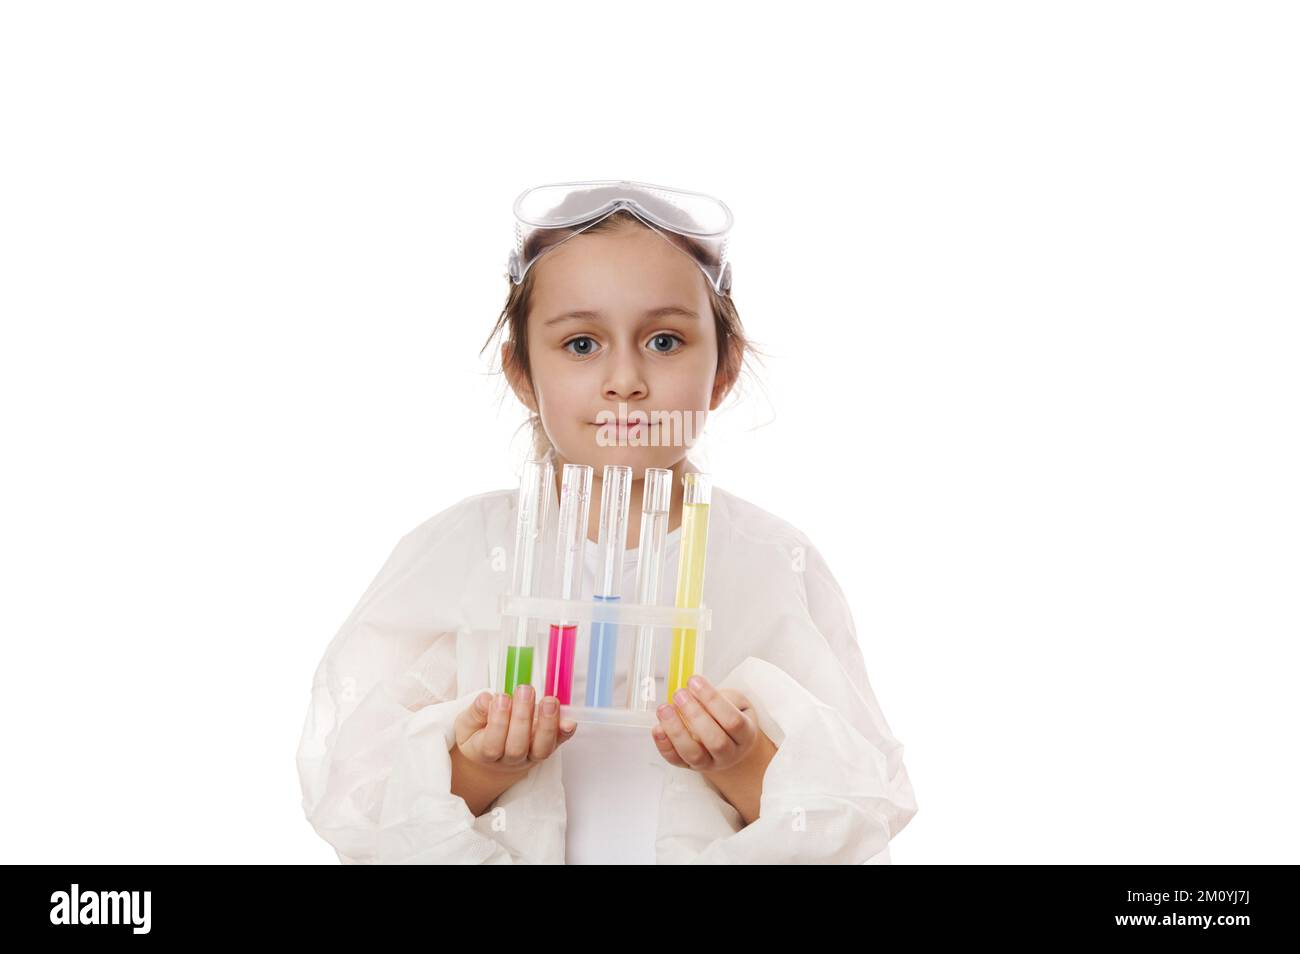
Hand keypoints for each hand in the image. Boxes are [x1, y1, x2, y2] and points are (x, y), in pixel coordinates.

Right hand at [454, 685, 576, 776]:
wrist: (492, 762)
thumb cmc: (478, 738)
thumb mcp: (465, 726)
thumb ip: (474, 713)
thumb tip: (486, 700)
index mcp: (484, 754)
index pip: (492, 744)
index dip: (498, 722)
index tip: (501, 698)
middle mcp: (509, 759)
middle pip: (517, 747)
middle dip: (522, 717)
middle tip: (524, 690)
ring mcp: (530, 756)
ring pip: (541, 749)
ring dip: (547, 724)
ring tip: (549, 701)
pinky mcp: (545, 748)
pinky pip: (557, 744)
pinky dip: (564, 733)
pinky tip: (569, 722)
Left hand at [651, 675, 769, 774]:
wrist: (730, 745)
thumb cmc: (731, 717)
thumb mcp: (737, 702)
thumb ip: (721, 697)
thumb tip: (694, 691)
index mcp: (745, 735)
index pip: (732, 721)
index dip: (712, 700)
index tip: (695, 681)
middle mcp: (730, 753)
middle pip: (715, 741)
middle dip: (695, 715)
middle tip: (679, 694)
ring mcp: (710, 763)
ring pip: (694, 755)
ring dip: (676, 731)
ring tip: (664, 709)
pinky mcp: (690, 767)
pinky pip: (676, 761)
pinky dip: (664, 746)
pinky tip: (657, 728)